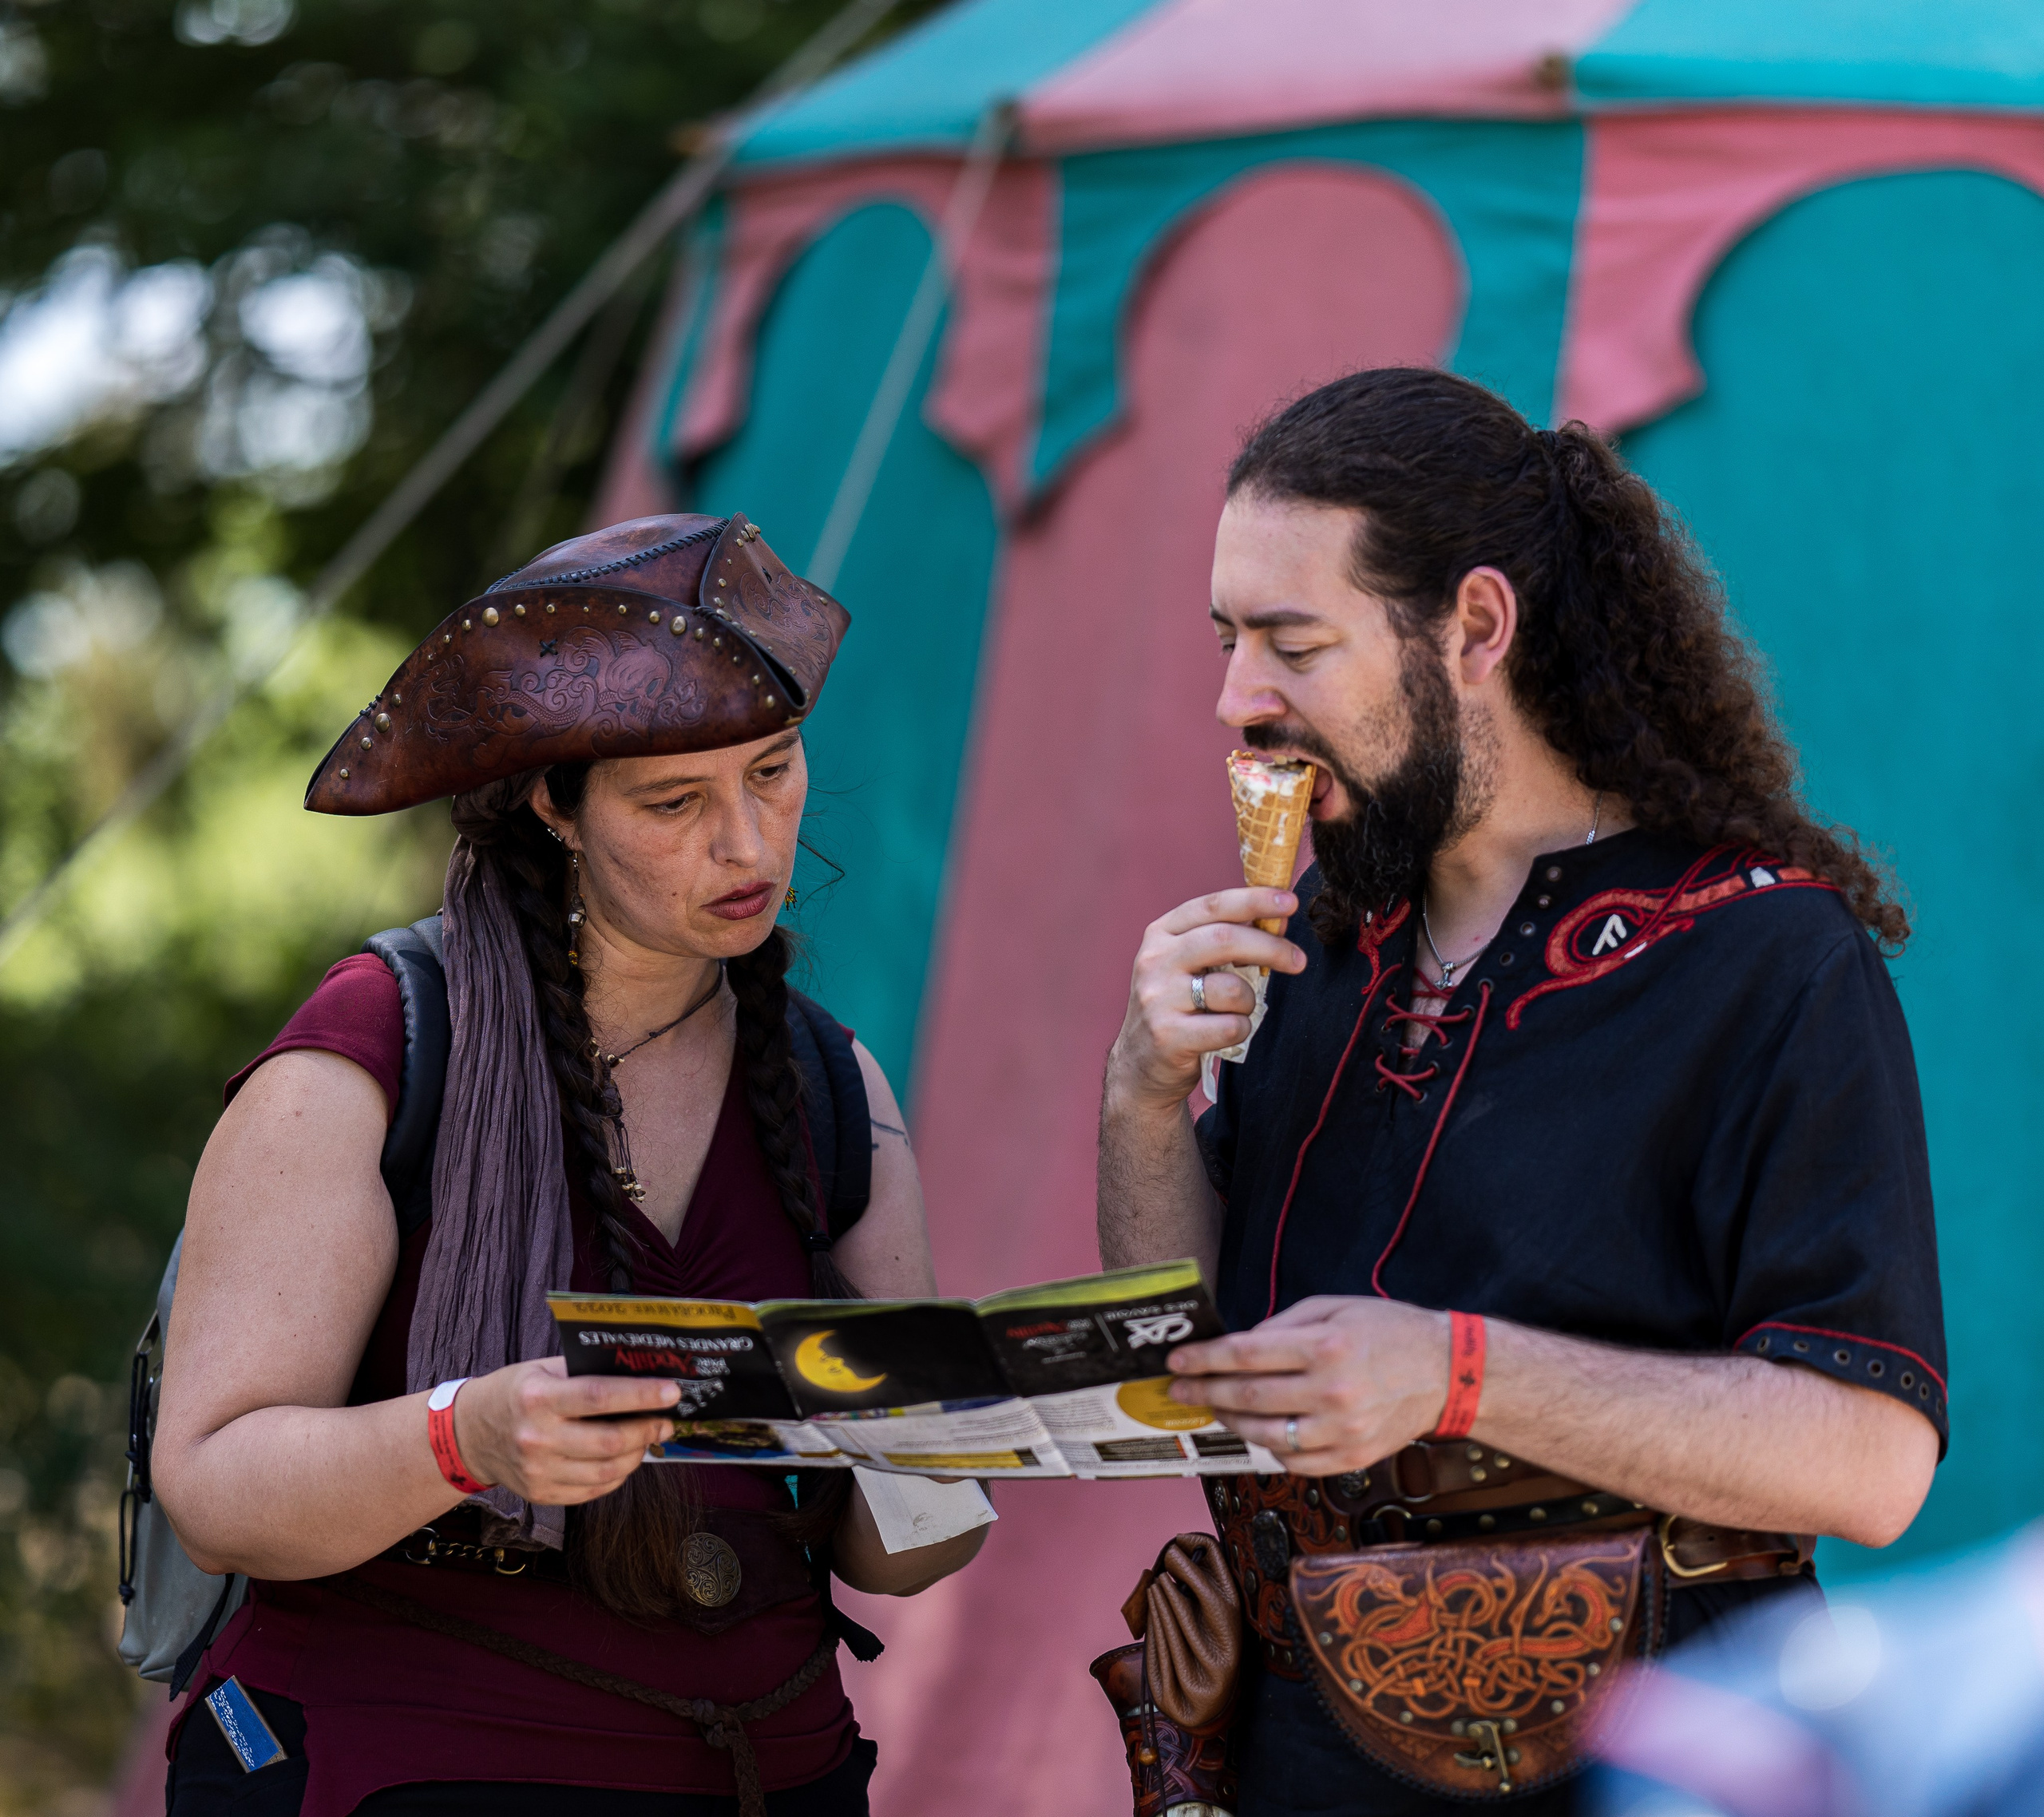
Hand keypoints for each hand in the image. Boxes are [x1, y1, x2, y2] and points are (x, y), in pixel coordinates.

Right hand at [452, 1357, 680, 1505]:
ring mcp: (538, 1471)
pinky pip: (593, 1491)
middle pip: (609, 1441)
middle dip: (647, 1430)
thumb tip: (642, 1374)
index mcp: (538, 1398)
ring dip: (637, 1455)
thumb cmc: (516, 1393)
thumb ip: (586, 1372)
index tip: (672, 1392)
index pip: (600, 1397)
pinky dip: (617, 1475)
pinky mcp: (541, 1494)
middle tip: (665, 1420)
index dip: (642, 1396)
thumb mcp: (544, 1369)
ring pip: (607, 1472)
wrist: (470, 1434)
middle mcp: (537, 1437)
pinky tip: (623, 1458)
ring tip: (647, 1438)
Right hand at [1105, 888, 1304, 1111]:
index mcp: (1161, 934)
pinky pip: (1230, 1026)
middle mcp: (1155, 960)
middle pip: (1225, 939)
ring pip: (1232, 989)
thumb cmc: (1178, 1008)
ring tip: (1239, 1011)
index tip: (1290, 902)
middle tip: (1298, 961)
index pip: (1212, 906)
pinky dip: (1242, 1030)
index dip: (1254, 900)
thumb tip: (1279, 921)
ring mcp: (1158, 998)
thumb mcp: (1190, 965)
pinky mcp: (1168, 1035)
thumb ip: (1227, 940)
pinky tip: (1228, 1033)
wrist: (1141, 1064)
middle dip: (1271, 948)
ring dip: (1250, 1002)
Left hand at [1165, 1296, 1448, 1474]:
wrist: (1448, 1372)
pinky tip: (1257, 1433)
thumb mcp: (1335, 1308)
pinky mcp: (1352, 1458)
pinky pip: (1295, 1462)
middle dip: (1204, 1393)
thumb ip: (1283, 1325)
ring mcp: (1343, 1432)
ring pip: (1266, 1436)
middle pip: (1248, 1398)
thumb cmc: (1388, 1332)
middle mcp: (1333, 1392)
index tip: (1177, 1362)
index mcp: (1326, 1347)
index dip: (1204, 1359)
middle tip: (1179, 1391)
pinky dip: (1269, 1448)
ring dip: (1229, 1424)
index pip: (1246, 1355)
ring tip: (1213, 1411)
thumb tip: (1238, 1345)